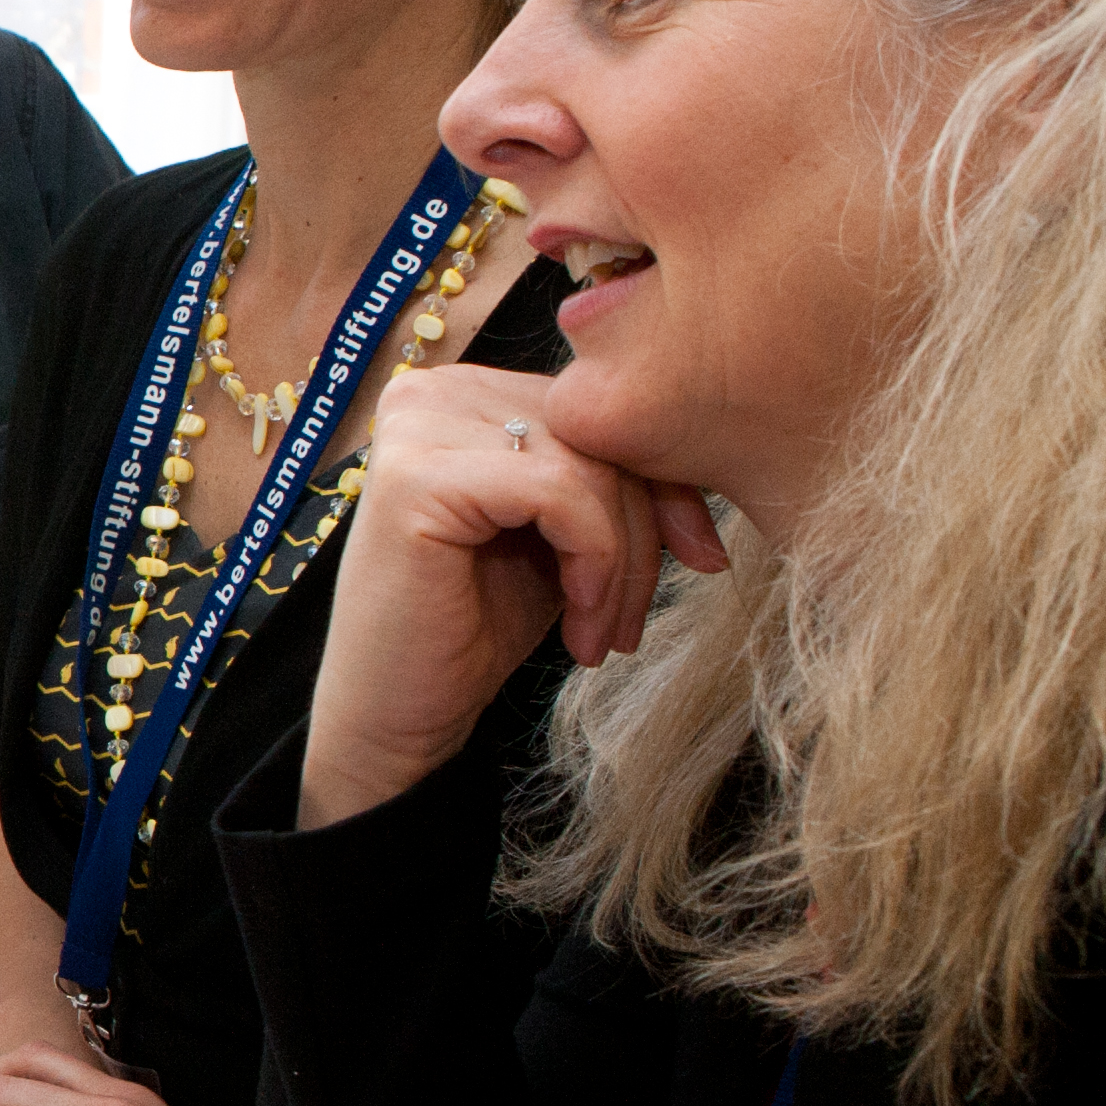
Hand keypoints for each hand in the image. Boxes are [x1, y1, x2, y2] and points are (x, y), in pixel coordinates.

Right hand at [298, 366, 726, 829]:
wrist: (395, 715)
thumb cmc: (473, 627)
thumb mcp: (562, 536)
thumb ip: (606, 476)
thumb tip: (709, 448)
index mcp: (464, 391)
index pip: (598, 406)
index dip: (663, 482)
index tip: (699, 558)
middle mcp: (432, 390)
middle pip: (599, 429)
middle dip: (648, 529)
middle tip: (633, 622)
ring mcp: (418, 426)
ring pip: (590, 463)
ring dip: (623, 562)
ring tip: (604, 634)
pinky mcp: (419, 477)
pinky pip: (561, 493)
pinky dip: (595, 564)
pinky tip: (579, 625)